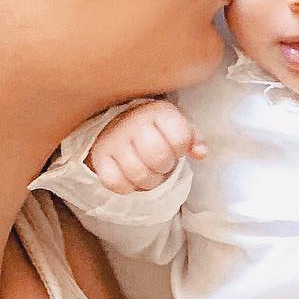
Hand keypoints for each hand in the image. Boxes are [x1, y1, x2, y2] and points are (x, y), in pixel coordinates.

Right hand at [87, 100, 205, 193]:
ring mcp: (113, 140)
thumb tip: (200, 153)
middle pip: (158, 157)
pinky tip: (131, 178)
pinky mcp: (99, 156)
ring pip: (138, 174)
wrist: (119, 121)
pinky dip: (127, 187)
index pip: (179, 138)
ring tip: (149, 172)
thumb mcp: (178, 125)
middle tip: (161, 163)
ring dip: (148, 181)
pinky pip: (115, 183)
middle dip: (165, 167)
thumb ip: (193, 138)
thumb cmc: (156, 127)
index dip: (181, 149)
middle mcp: (133, 122)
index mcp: (158, 111)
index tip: (175, 146)